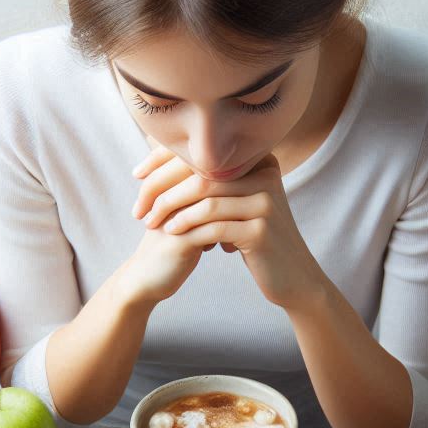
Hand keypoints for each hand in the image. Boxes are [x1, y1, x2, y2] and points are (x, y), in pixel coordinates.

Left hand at [132, 146, 322, 310]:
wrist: (292, 276)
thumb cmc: (256, 239)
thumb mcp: (238, 203)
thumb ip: (214, 180)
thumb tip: (161, 150)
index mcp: (259, 160)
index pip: (203, 153)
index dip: (163, 162)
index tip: (136, 177)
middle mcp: (266, 174)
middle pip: (201, 175)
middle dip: (162, 190)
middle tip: (139, 207)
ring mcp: (266, 202)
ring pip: (205, 199)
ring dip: (171, 211)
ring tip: (151, 222)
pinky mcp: (262, 230)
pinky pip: (215, 226)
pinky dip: (189, 229)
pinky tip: (171, 234)